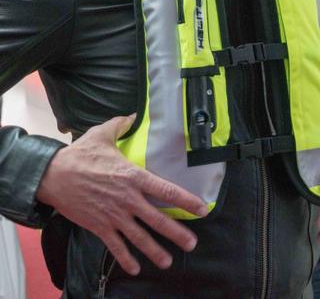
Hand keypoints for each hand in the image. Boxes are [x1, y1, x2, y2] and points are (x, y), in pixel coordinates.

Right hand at [36, 114, 207, 275]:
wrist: (54, 175)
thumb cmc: (80, 154)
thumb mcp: (103, 134)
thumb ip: (121, 124)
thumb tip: (132, 115)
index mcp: (133, 176)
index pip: (166, 190)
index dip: (186, 200)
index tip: (201, 209)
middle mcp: (128, 198)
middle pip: (158, 219)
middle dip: (177, 233)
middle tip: (191, 244)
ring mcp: (114, 215)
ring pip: (140, 238)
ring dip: (155, 251)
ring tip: (167, 262)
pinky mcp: (99, 227)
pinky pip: (116, 247)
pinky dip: (126, 259)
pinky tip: (135, 268)